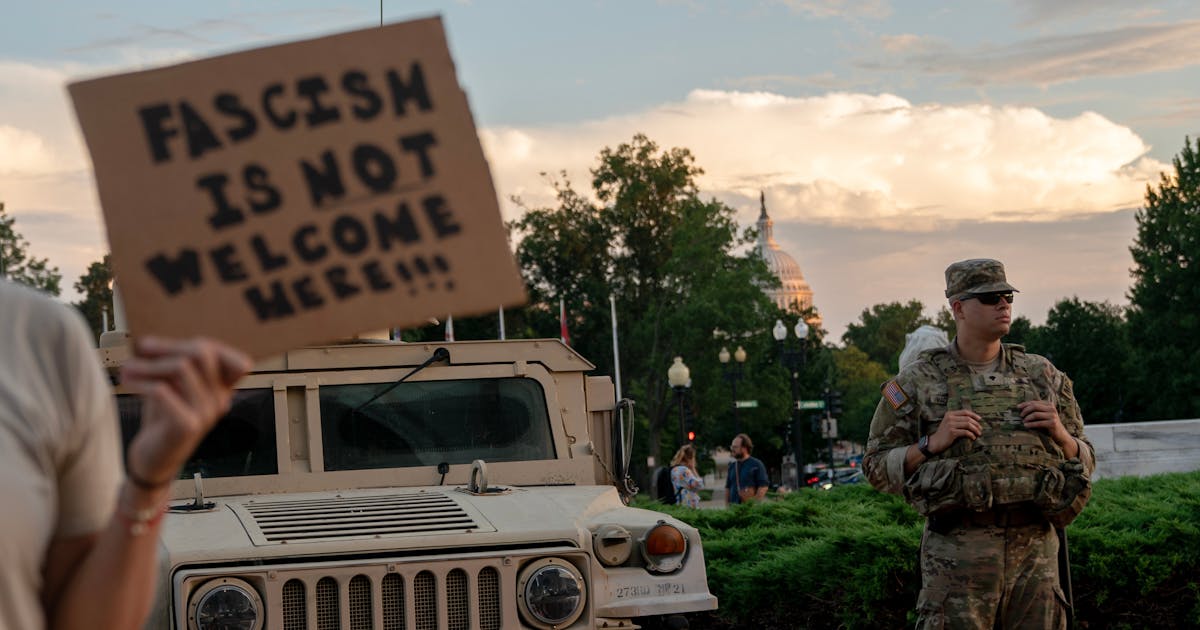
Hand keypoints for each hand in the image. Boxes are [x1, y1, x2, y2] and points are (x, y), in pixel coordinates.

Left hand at [120, 336, 251, 487]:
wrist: (154, 461)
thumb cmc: (162, 419)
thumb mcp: (174, 388)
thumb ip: (176, 366)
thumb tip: (149, 344)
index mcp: (222, 391)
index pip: (236, 360)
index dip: (206, 345)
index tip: (171, 346)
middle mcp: (220, 401)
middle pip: (203, 353)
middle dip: (168, 346)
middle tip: (142, 347)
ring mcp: (206, 414)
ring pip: (182, 367)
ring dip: (149, 364)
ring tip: (127, 368)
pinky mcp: (187, 426)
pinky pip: (162, 390)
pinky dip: (140, 382)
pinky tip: (127, 383)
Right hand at [929, 409, 982, 453]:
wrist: (935, 442)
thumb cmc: (944, 433)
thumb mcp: (949, 423)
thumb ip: (958, 420)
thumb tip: (973, 420)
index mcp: (950, 414)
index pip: (965, 411)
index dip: (974, 415)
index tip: (980, 419)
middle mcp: (950, 417)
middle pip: (968, 418)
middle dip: (976, 424)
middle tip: (980, 429)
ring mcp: (950, 424)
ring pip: (968, 425)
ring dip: (975, 429)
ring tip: (978, 434)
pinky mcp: (952, 432)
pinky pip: (965, 432)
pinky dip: (971, 435)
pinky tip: (973, 438)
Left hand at [1017, 400, 1070, 445]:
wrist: (1060, 434)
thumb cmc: (1049, 424)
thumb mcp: (1043, 415)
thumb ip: (1036, 410)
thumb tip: (1020, 408)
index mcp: (1049, 404)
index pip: (1034, 402)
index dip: (1025, 404)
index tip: (1018, 407)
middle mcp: (1052, 408)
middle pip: (1034, 406)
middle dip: (1025, 410)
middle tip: (1021, 415)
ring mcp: (1053, 416)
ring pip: (1035, 414)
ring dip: (1027, 418)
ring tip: (1023, 421)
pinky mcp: (1052, 423)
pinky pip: (1038, 423)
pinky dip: (1030, 424)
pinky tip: (1026, 425)